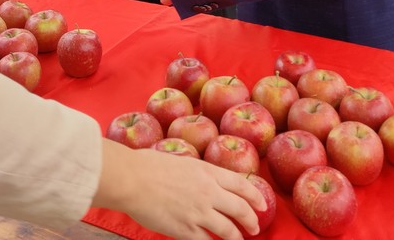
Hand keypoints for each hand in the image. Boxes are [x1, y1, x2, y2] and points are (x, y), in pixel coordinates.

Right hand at [93, 140, 262, 239]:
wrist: (132, 179)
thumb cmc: (149, 165)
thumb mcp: (182, 161)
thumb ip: (198, 173)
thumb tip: (205, 179)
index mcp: (208, 172)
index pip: (242, 185)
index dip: (255, 196)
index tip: (262, 205)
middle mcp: (208, 192)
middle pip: (240, 209)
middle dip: (251, 221)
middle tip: (255, 227)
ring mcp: (198, 212)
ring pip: (228, 230)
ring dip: (236, 238)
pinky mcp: (185, 230)